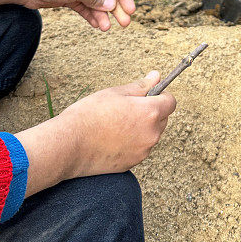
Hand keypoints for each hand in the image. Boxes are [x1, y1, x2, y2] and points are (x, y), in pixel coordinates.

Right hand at [17, 71, 176, 197]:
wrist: (69, 145)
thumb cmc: (90, 115)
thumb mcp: (116, 92)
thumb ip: (141, 86)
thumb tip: (157, 76)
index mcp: (150, 113)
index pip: (170, 102)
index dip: (161, 95)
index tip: (148, 94)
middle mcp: (151, 134)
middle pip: (162, 119)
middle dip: (151, 112)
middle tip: (127, 108)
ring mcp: (143, 151)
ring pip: (150, 135)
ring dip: (142, 128)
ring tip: (116, 124)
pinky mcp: (132, 164)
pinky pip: (139, 149)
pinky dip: (132, 142)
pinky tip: (112, 138)